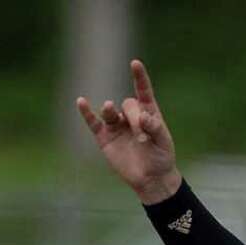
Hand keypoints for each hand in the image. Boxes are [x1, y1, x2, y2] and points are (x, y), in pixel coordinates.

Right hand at [76, 59, 181, 204]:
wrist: (152, 180)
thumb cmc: (161, 158)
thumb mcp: (164, 142)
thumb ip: (155, 127)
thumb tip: (143, 116)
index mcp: (147, 113)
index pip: (143, 91)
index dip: (139, 77)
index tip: (135, 64)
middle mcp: (130, 116)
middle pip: (128, 104)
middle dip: (134, 116)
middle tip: (142, 135)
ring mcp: (117, 126)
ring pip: (110, 111)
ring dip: (110, 110)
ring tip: (109, 108)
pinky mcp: (105, 138)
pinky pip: (94, 122)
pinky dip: (87, 113)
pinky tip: (81, 101)